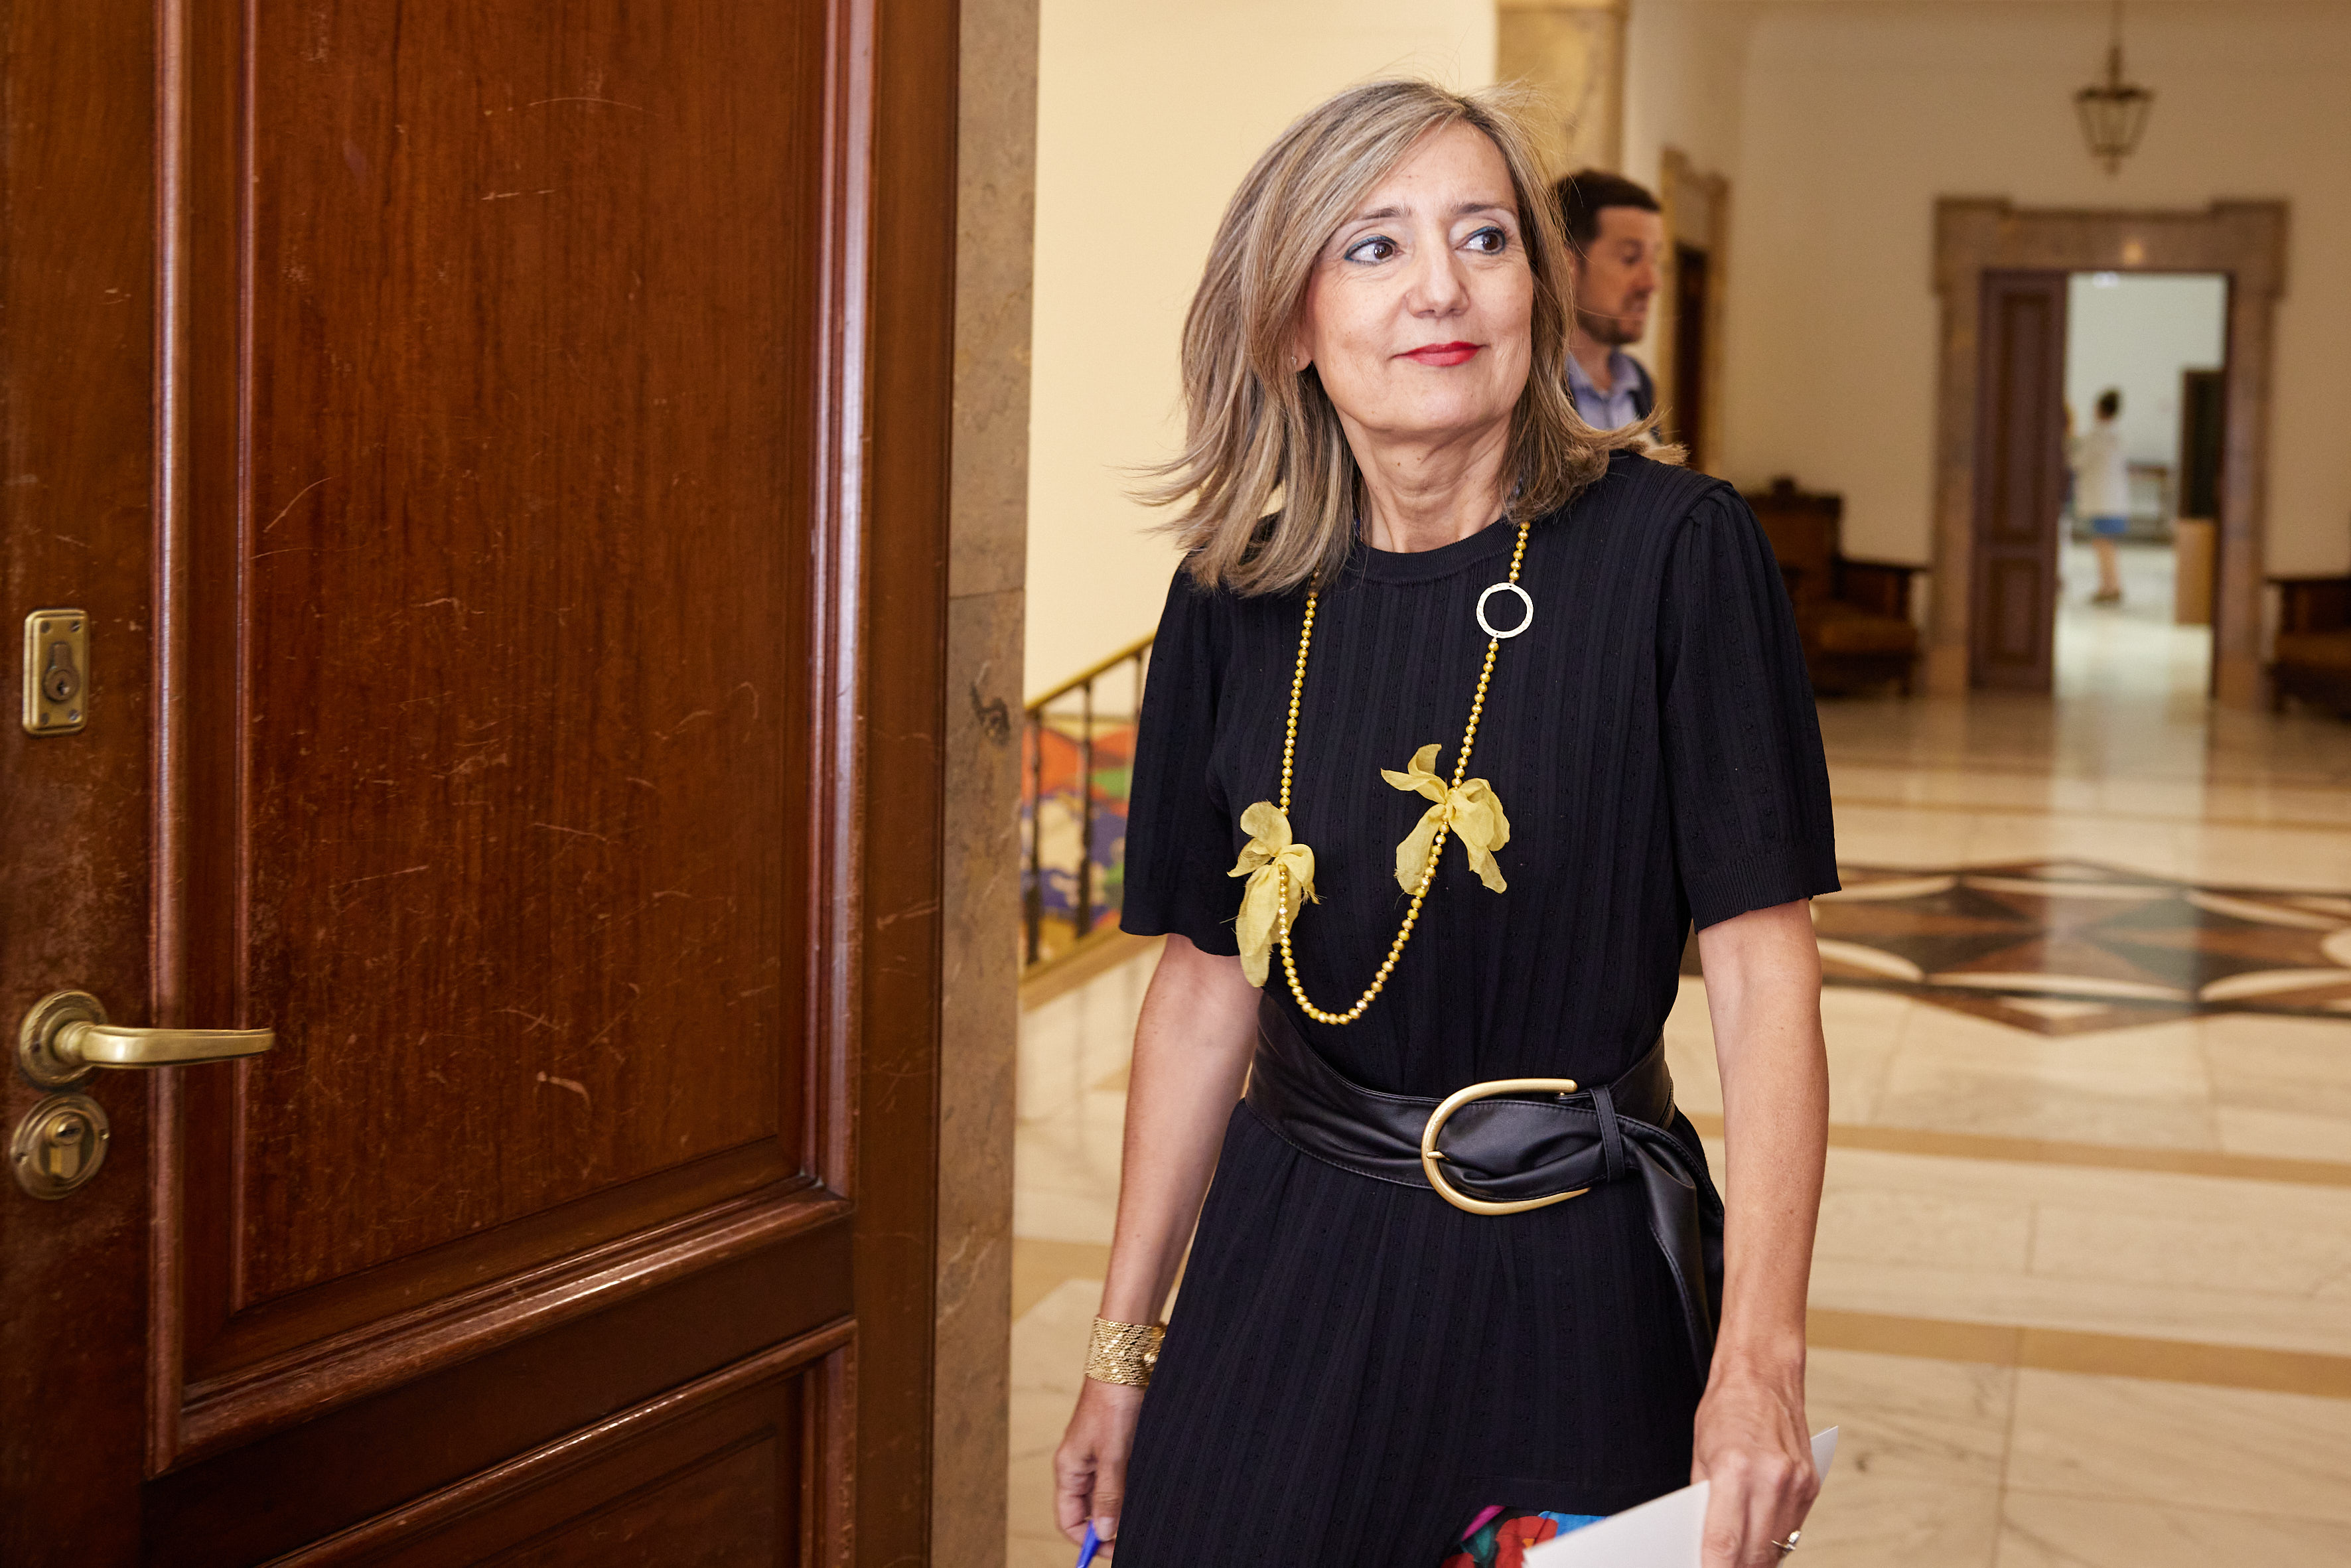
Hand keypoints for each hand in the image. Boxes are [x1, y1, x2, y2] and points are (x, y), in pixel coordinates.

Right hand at [1054, 1378, 1145, 1554]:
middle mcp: (1079, 1466)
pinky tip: (1144, 1494)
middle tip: (1132, 1538)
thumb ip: (1108, 1495)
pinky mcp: (1114, 1446)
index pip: (1069, 1520)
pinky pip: (1116, 1479)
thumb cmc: (1113, 1403)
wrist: (1125, 1363)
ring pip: (1104, 1496)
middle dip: (1107, 1528)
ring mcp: (1096, 1456)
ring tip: (1140, 1518)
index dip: (1089, 1540)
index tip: (1115, 1550)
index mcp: (1069, 1469)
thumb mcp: (1112, 1454)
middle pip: (1086, 1512)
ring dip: (1119, 1510)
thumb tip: (1104, 1532)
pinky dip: (1127, 1491)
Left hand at [1691, 1366, 1817, 1566]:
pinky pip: (1793, 1529)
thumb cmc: (1728, 1407)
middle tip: (1719, 1566)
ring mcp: (1798, 1485)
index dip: (1713, 1567)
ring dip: (1757, 1560)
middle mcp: (1773, 1480)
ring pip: (1778, 1549)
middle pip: (1755, 1554)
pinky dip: (1775, 1540)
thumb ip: (1704, 1501)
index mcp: (1736, 1470)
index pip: (1724, 1542)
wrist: (1765, 1375)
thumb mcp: (1700, 1454)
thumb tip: (1704, 1541)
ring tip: (1738, 1557)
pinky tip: (1758, 1537)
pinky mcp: (1812, 1485)